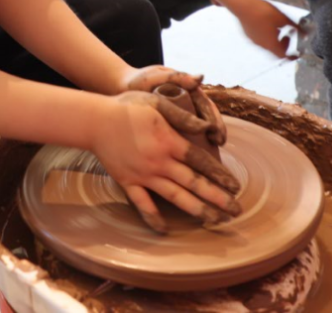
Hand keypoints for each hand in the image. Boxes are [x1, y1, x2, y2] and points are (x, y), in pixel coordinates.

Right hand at [90, 91, 240, 233]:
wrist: (95, 121)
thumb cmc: (127, 107)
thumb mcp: (156, 102)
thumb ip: (182, 116)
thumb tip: (205, 127)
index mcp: (169, 141)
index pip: (201, 161)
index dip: (220, 175)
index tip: (235, 186)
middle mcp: (160, 162)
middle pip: (194, 183)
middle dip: (217, 198)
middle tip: (236, 210)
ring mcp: (144, 175)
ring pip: (175, 197)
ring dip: (197, 210)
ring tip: (215, 221)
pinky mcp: (128, 182)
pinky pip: (143, 204)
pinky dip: (153, 218)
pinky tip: (165, 230)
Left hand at [121, 66, 226, 146]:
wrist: (119, 88)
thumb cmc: (138, 80)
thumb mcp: (156, 77)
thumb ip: (176, 77)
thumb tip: (201, 78)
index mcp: (187, 90)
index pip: (206, 106)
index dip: (215, 119)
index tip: (216, 131)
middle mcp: (186, 103)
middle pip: (206, 119)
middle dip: (215, 132)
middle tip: (218, 144)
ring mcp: (178, 114)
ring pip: (197, 129)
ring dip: (206, 141)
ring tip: (211, 154)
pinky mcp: (169, 124)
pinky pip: (183, 136)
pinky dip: (191, 146)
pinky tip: (193, 158)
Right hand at [239, 0, 297, 58]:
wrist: (243, 5)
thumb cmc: (263, 12)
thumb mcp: (283, 18)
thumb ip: (296, 28)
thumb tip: (306, 35)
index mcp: (271, 44)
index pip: (283, 56)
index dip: (291, 56)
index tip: (296, 54)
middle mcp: (261, 45)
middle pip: (275, 51)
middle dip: (284, 45)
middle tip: (289, 36)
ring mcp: (253, 40)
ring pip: (267, 44)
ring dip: (275, 40)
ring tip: (279, 28)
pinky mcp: (248, 34)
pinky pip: (260, 39)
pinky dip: (267, 36)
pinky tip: (268, 24)